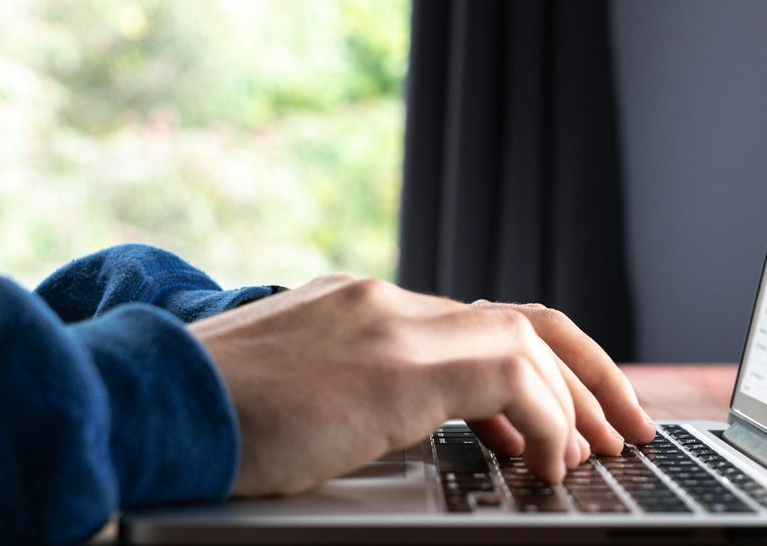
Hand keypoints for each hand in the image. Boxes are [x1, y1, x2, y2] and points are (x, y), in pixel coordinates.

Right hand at [188, 274, 656, 496]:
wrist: (143, 402)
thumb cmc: (199, 414)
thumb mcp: (289, 390)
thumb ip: (348, 392)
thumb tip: (398, 426)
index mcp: (360, 306)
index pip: (475, 320)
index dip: (536, 366)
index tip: (564, 417)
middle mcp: (385, 300)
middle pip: (523, 317)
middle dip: (587, 373)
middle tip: (623, 425)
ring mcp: (392, 322)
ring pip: (527, 342)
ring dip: (577, 401)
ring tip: (601, 452)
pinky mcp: (396, 363)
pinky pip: (511, 374)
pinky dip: (545, 420)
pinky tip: (546, 465)